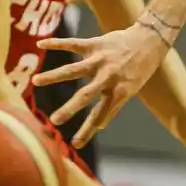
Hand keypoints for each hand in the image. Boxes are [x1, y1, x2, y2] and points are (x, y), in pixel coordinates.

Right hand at [33, 23, 170, 146]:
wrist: (149, 40)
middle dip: (70, 108)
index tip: (74, 144)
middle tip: (54, 120)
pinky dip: (57, 43)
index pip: (99, 115)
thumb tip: (99, 127)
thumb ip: (113, 107)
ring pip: (74, 69)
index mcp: (117, 91)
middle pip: (86, 94)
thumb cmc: (138, 70)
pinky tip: (40, 45)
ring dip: (54, 75)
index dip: (88, 130)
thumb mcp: (130, 91)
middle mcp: (107, 77)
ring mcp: (100, 60)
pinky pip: (74, 43)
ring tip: (36, 81)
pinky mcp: (96, 44)